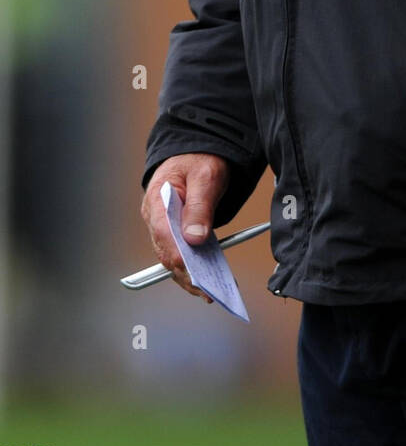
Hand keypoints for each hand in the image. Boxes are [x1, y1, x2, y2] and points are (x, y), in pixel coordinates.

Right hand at [140, 153, 229, 300]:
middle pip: (166, 251)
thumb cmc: (199, 160)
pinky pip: (179, 253)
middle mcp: (154, 216)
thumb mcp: (205, 177)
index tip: (195, 273)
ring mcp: (161, 226)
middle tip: (207, 291)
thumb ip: (200, 206)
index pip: (164, 234)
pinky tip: (208, 279)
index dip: (178, 255)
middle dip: (186, 273)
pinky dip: (192, 267)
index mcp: (157, 199)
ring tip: (211, 292)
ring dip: (189, 276)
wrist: (196, 153)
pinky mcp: (173, 232)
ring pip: (171, 257)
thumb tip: (196, 239)